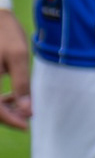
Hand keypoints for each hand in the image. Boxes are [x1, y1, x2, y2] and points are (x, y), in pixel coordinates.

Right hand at [0, 0, 28, 130]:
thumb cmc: (5, 32)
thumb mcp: (19, 57)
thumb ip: (22, 85)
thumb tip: (27, 111)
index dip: (10, 120)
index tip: (27, 125)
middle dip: (7, 114)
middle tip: (27, 116)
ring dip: (3, 107)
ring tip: (23, 106)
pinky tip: (14, 96)